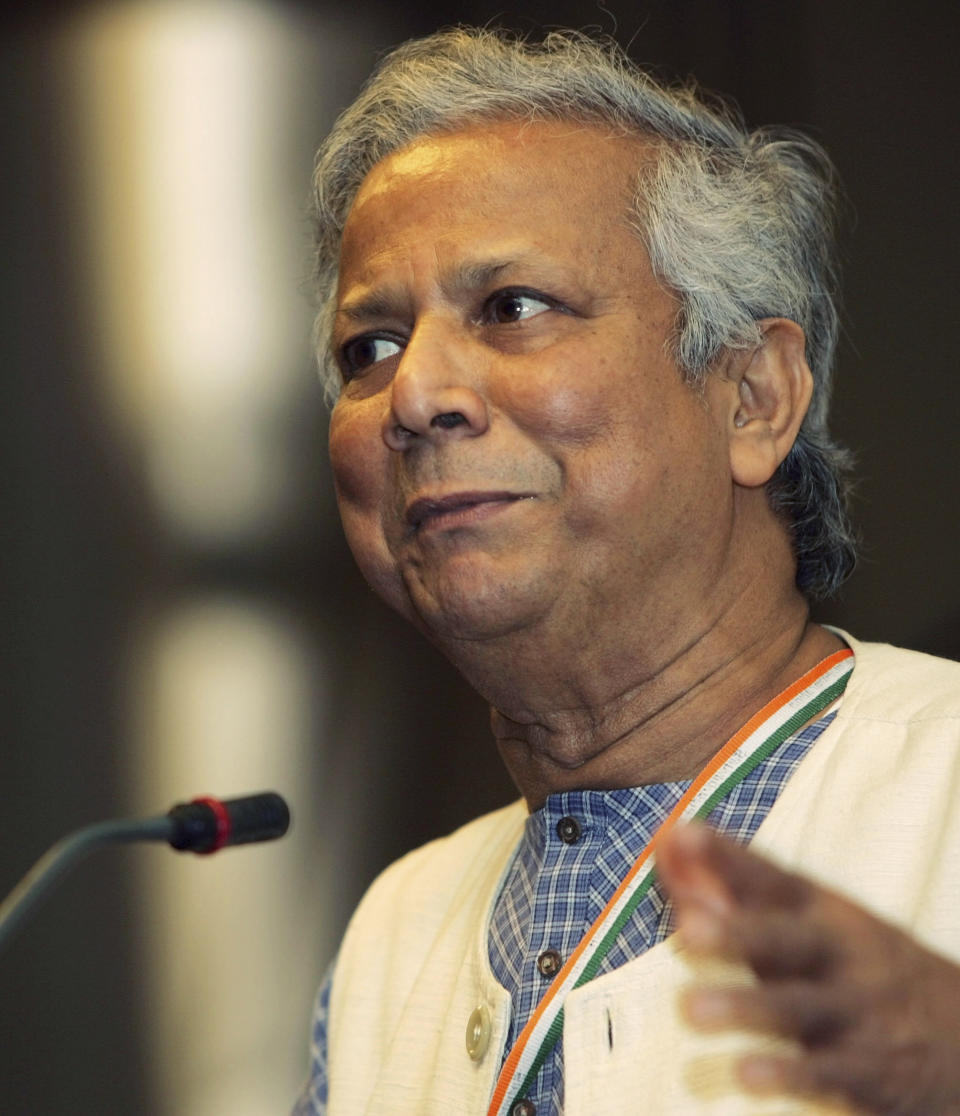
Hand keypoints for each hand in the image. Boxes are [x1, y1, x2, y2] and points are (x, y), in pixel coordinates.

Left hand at [656, 822, 959, 1114]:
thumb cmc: (860, 968)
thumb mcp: (810, 924)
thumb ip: (734, 891)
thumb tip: (666, 852)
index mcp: (826, 912)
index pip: (773, 878)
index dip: (727, 857)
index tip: (683, 833)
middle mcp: (840, 956)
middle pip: (786, 940)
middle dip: (737, 933)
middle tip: (686, 929)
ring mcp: (854, 1013)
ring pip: (795, 1008)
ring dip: (742, 1007)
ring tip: (689, 1008)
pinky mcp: (866, 1071)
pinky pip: (823, 1073)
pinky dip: (785, 1074)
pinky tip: (744, 1072)